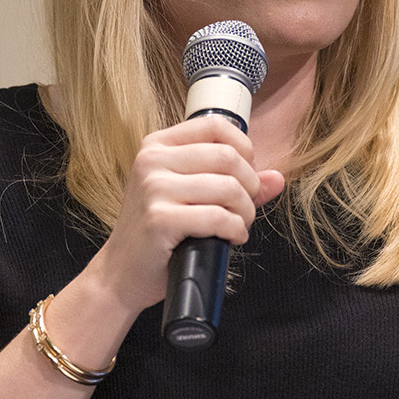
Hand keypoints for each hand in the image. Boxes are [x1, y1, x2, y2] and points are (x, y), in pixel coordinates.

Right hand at [83, 115, 286, 312]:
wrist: (121, 273)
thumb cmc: (158, 234)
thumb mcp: (190, 197)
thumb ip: (233, 182)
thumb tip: (277, 177)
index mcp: (158, 145)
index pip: (217, 125)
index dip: (245, 150)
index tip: (245, 176)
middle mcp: (152, 160)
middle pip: (228, 156)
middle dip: (249, 186)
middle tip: (244, 208)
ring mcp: (153, 188)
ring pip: (229, 187)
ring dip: (245, 212)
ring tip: (237, 225)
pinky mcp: (159, 219)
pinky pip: (219, 217)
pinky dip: (235, 230)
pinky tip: (229, 238)